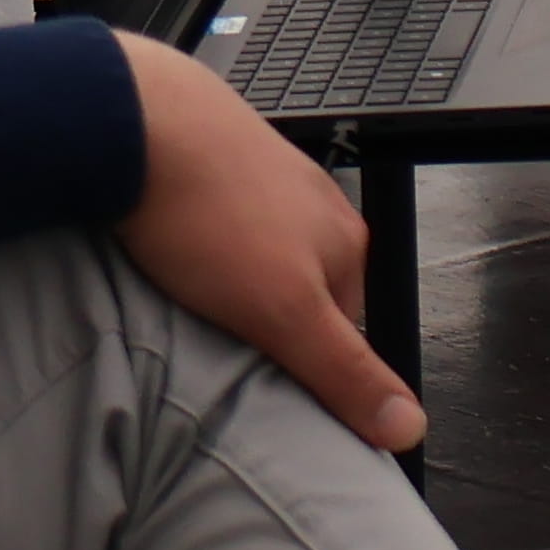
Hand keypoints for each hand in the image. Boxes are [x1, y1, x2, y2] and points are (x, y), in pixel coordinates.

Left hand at [115, 32, 425, 454]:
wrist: (140, 122)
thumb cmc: (208, 216)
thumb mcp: (283, 314)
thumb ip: (346, 372)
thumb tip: (409, 426)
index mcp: (346, 241)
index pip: (344, 332)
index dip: (300, 364)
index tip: (256, 379)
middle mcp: (318, 204)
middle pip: (301, 292)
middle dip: (264, 320)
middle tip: (214, 339)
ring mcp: (269, 176)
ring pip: (259, 256)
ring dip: (229, 281)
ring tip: (186, 294)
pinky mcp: (221, 161)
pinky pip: (222, 221)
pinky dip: (200, 243)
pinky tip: (171, 251)